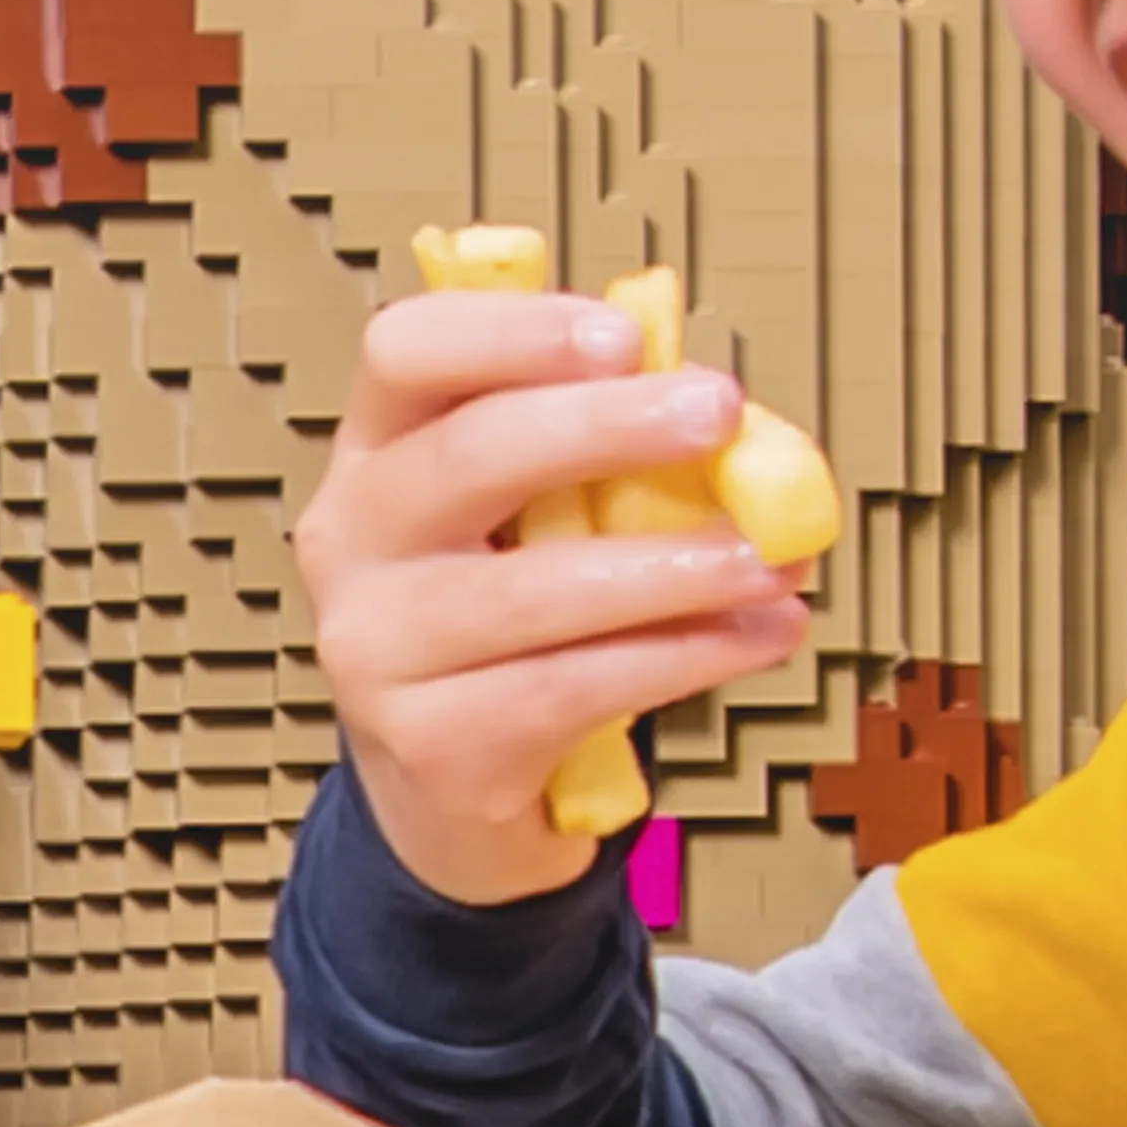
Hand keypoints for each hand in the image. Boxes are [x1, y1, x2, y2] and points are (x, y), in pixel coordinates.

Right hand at [293, 288, 814, 907]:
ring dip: (675, 566)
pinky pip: (573, 685)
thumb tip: (749, 433)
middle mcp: (353, 540)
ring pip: (534, 588)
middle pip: (468, 454)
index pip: (405, 351)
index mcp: (376, 454)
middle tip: (719, 417)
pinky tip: (756, 636)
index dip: (510, 329)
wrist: (451, 797)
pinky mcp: (429, 743)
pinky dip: (683, 656)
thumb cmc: (507, 634)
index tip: (624, 334)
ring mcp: (377, 648)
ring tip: (773, 560)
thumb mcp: (533, 525)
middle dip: (606, 426)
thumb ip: (607, 461)